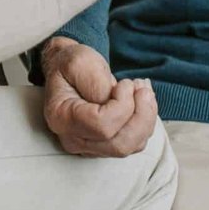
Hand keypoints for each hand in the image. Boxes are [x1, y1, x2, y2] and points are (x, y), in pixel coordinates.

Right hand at [40, 37, 157, 156]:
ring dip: (146, 117)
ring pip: (131, 146)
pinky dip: (146, 122)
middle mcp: (73, 139)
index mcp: (62, 118)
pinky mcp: (106, 146)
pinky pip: (135, 142)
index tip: (125, 84)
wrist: (67, 72)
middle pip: (118, 144)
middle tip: (142, 88)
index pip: (101, 126)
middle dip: (141, 115)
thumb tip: (118, 105)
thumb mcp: (79, 62)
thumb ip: (96, 83)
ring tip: (143, 90)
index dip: (123, 106)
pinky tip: (141, 100)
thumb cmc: (71, 66)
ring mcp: (90, 147)